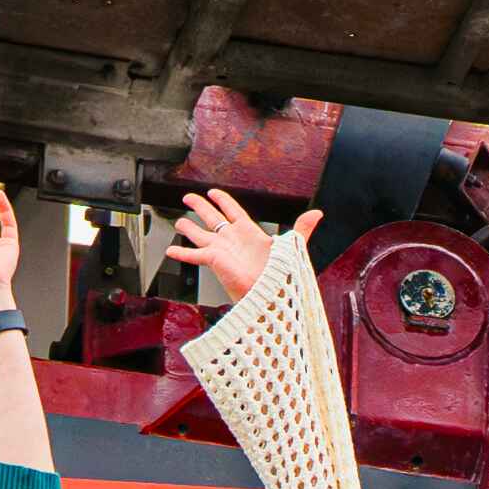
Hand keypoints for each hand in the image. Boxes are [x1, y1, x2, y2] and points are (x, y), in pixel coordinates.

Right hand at [173, 186, 295, 303]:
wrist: (270, 296)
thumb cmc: (281, 276)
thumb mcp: (293, 247)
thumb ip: (302, 229)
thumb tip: (317, 213)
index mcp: (249, 233)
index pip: (233, 210)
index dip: (223, 199)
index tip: (213, 192)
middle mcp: (232, 240)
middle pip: (212, 217)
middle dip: (199, 206)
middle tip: (188, 197)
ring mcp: (221, 250)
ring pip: (200, 233)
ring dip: (188, 227)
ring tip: (179, 222)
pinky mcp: (214, 260)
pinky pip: (194, 253)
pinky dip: (181, 251)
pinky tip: (171, 249)